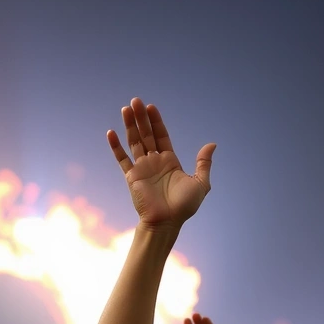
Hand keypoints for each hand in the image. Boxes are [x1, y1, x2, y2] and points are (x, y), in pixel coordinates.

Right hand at [107, 98, 214, 228]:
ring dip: (129, 126)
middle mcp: (154, 162)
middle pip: (146, 134)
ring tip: (126, 109)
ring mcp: (142, 168)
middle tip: (136, 101)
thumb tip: (212, 144)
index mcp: (170, 161)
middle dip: (141, 118)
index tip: (151, 107)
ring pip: (134, 142)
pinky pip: (122, 159)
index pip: (161, 136)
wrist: (166, 222)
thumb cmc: (184, 207)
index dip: (156, 121)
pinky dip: (116, 147)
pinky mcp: (131, 176)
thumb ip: (204, 163)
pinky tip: (111, 132)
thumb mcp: (200, 184)